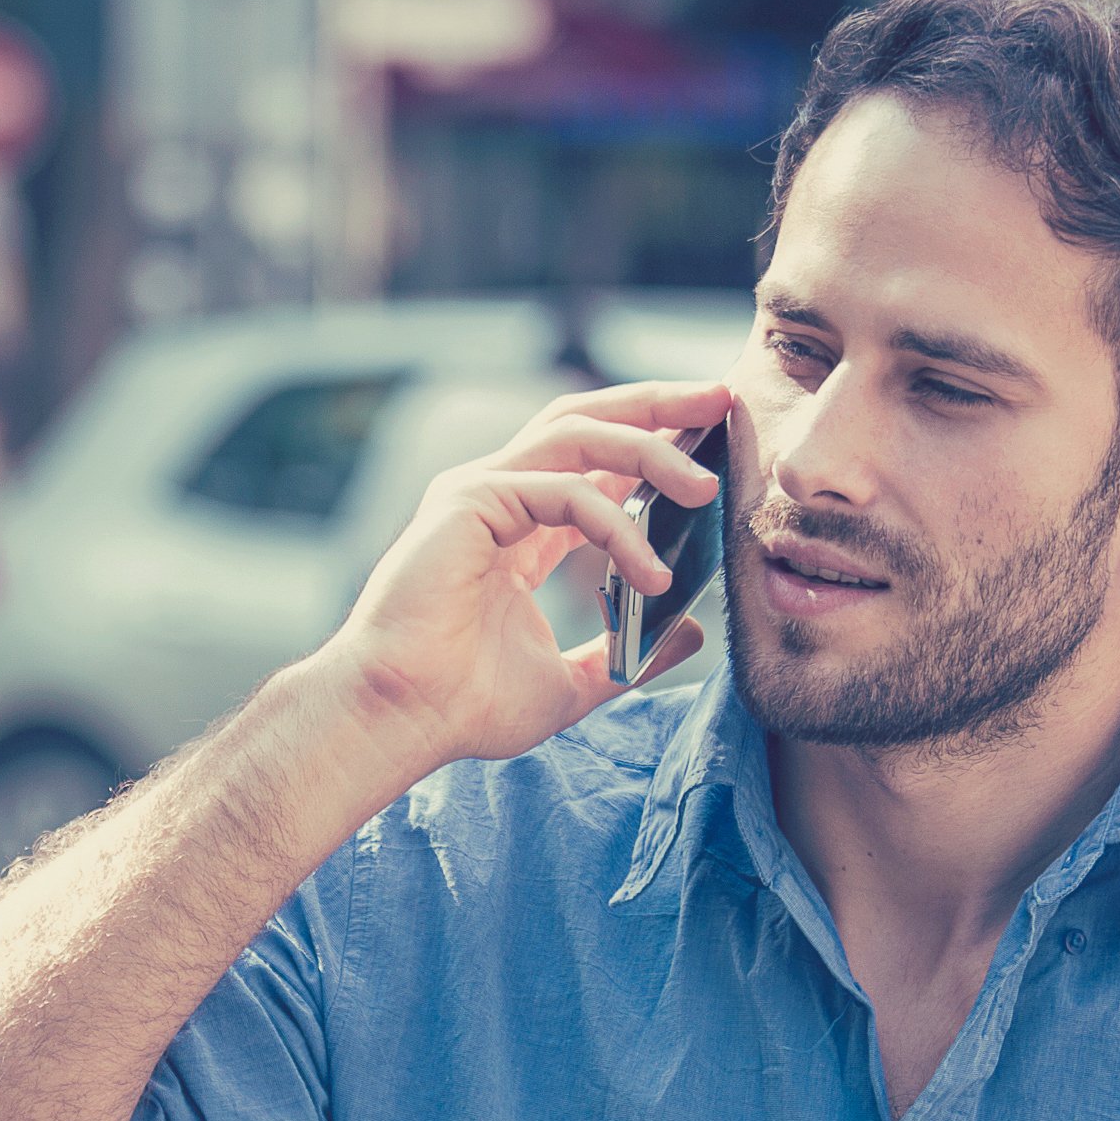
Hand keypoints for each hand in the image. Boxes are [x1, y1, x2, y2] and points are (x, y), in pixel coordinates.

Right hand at [305, 380, 727, 774]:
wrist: (400, 720)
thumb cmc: (464, 706)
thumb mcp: (571, 683)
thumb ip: (627, 655)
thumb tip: (689, 633)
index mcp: (518, 527)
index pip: (593, 463)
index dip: (653, 444)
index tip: (712, 440)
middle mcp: (496, 495)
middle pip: (585, 420)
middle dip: (656, 404)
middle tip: (719, 400)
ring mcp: (478, 492)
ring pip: (576, 435)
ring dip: (648, 448)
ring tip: (704, 484)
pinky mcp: (467, 503)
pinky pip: (560, 492)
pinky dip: (614, 527)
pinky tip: (650, 571)